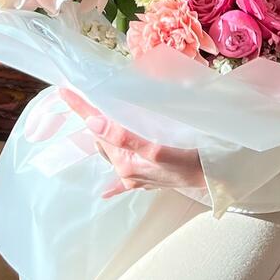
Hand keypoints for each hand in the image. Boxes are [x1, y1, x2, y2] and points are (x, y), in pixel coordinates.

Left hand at [60, 87, 204, 198]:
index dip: (81, 107)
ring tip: (100, 116)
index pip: (96, 127)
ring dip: (104, 136)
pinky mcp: (147, 178)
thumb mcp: (156, 148)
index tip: (64, 89)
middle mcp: (125, 170)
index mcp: (124, 161)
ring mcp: (135, 176)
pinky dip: (114, 181)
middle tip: (87, 96)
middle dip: (93, 118)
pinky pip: (123, 178)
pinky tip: (106, 190)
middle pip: (102, 138)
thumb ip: (123, 136)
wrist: (215, 178)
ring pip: (112, 150)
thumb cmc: (188, 162)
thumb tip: (93, 122)